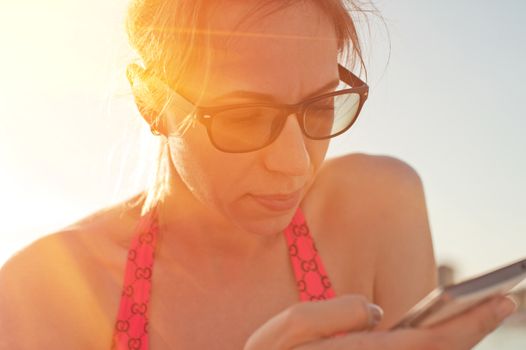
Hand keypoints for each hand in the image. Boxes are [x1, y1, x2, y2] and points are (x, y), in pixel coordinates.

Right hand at [243, 294, 516, 349]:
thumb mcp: (285, 334)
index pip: (431, 341)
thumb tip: (376, 312)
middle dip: (476, 328)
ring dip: (458, 340)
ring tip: (476, 313)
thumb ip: (330, 314)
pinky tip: (436, 333)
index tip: (501, 299)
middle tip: (503, 300)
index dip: (471, 322)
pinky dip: (434, 347)